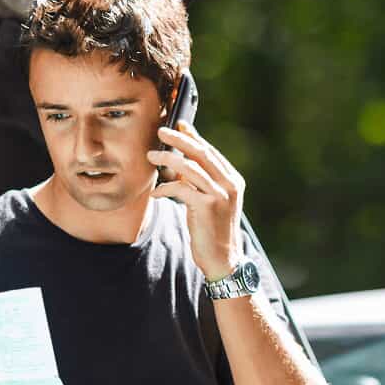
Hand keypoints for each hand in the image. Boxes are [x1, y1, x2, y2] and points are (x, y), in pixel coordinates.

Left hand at [148, 119, 243, 279]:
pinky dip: (166, 187)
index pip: (210, 152)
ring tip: (151, 157)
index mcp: (233, 180)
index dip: (193, 137)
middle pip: (201, 154)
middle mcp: (230, 185)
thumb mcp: (209, 202)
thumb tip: (179, 163)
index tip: (178, 124)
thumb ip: (200, 182)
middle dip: (179, 140)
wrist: (223, 259)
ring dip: (168, 160)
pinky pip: (182, 188)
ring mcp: (220, 195)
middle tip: (161, 131)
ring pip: (190, 168)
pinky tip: (156, 192)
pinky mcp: (208, 207)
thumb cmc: (212, 230)